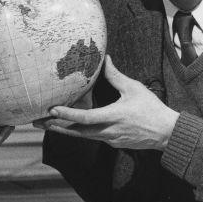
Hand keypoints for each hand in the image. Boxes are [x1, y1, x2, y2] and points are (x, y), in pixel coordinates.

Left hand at [34, 55, 178, 149]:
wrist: (166, 133)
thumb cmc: (151, 109)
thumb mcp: (134, 89)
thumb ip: (116, 76)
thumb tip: (104, 59)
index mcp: (113, 117)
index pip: (85, 118)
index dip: (67, 114)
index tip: (52, 110)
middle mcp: (107, 131)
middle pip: (76, 131)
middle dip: (55, 126)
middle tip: (36, 122)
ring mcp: (109, 139)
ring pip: (81, 136)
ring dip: (63, 130)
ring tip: (46, 125)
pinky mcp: (112, 142)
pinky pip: (90, 137)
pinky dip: (77, 132)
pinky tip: (68, 127)